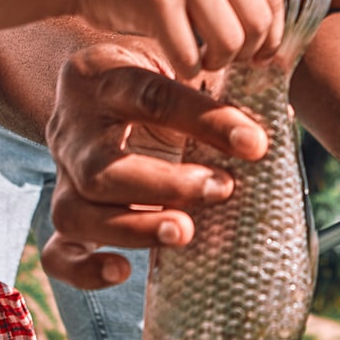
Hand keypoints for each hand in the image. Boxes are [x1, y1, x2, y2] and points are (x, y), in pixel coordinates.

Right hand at [39, 42, 270, 288]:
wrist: (106, 89)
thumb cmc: (157, 79)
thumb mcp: (183, 67)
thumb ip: (223, 87)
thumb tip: (282, 117)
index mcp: (103, 78)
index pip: (150, 96)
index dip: (206, 120)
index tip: (256, 143)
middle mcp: (72, 129)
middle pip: (100, 168)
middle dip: (164, 185)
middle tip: (221, 190)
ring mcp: (62, 175)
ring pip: (74, 212)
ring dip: (133, 228)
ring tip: (185, 232)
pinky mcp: (64, 212)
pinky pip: (57, 253)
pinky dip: (84, 269)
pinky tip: (122, 272)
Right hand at [60, 0, 284, 75]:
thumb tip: (273, 41)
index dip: (270, 36)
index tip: (255, 56)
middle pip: (259, 23)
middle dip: (245, 54)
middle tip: (221, 60)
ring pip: (232, 43)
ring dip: (217, 64)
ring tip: (200, 60)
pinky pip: (191, 56)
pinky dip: (187, 69)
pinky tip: (176, 61)